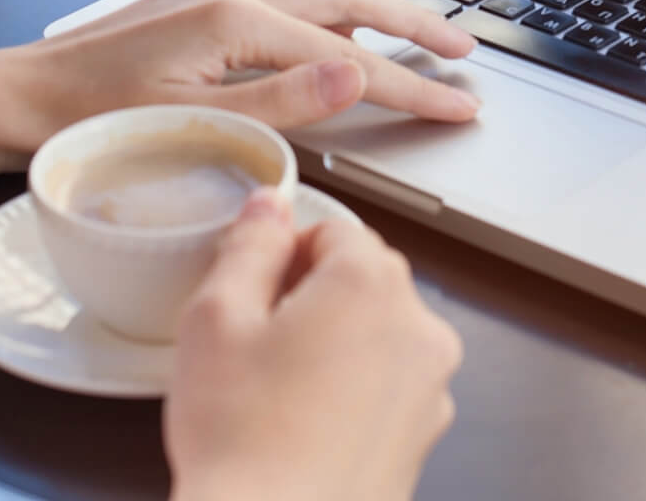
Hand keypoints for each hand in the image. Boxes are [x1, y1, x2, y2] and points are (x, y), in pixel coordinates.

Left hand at [8, 0, 479, 150]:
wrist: (14, 98)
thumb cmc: (91, 122)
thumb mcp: (194, 125)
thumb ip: (284, 102)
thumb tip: (359, 72)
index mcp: (234, 19)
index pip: (351, 57)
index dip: (412, 85)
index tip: (459, 104)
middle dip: (414, 22)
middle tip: (464, 51)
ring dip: (377, 12)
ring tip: (422, 38)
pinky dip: (332, 13)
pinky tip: (342, 35)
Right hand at [165, 190, 461, 500]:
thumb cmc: (242, 440)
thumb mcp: (216, 318)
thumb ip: (249, 245)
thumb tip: (270, 206)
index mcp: (371, 282)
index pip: (334, 229)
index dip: (283, 256)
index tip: (252, 294)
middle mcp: (417, 326)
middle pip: (363, 279)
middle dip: (312, 297)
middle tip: (256, 345)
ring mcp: (429, 385)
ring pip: (377, 334)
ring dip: (336, 345)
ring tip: (277, 393)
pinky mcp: (425, 434)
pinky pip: (388, 387)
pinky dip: (354, 393)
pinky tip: (305, 426)